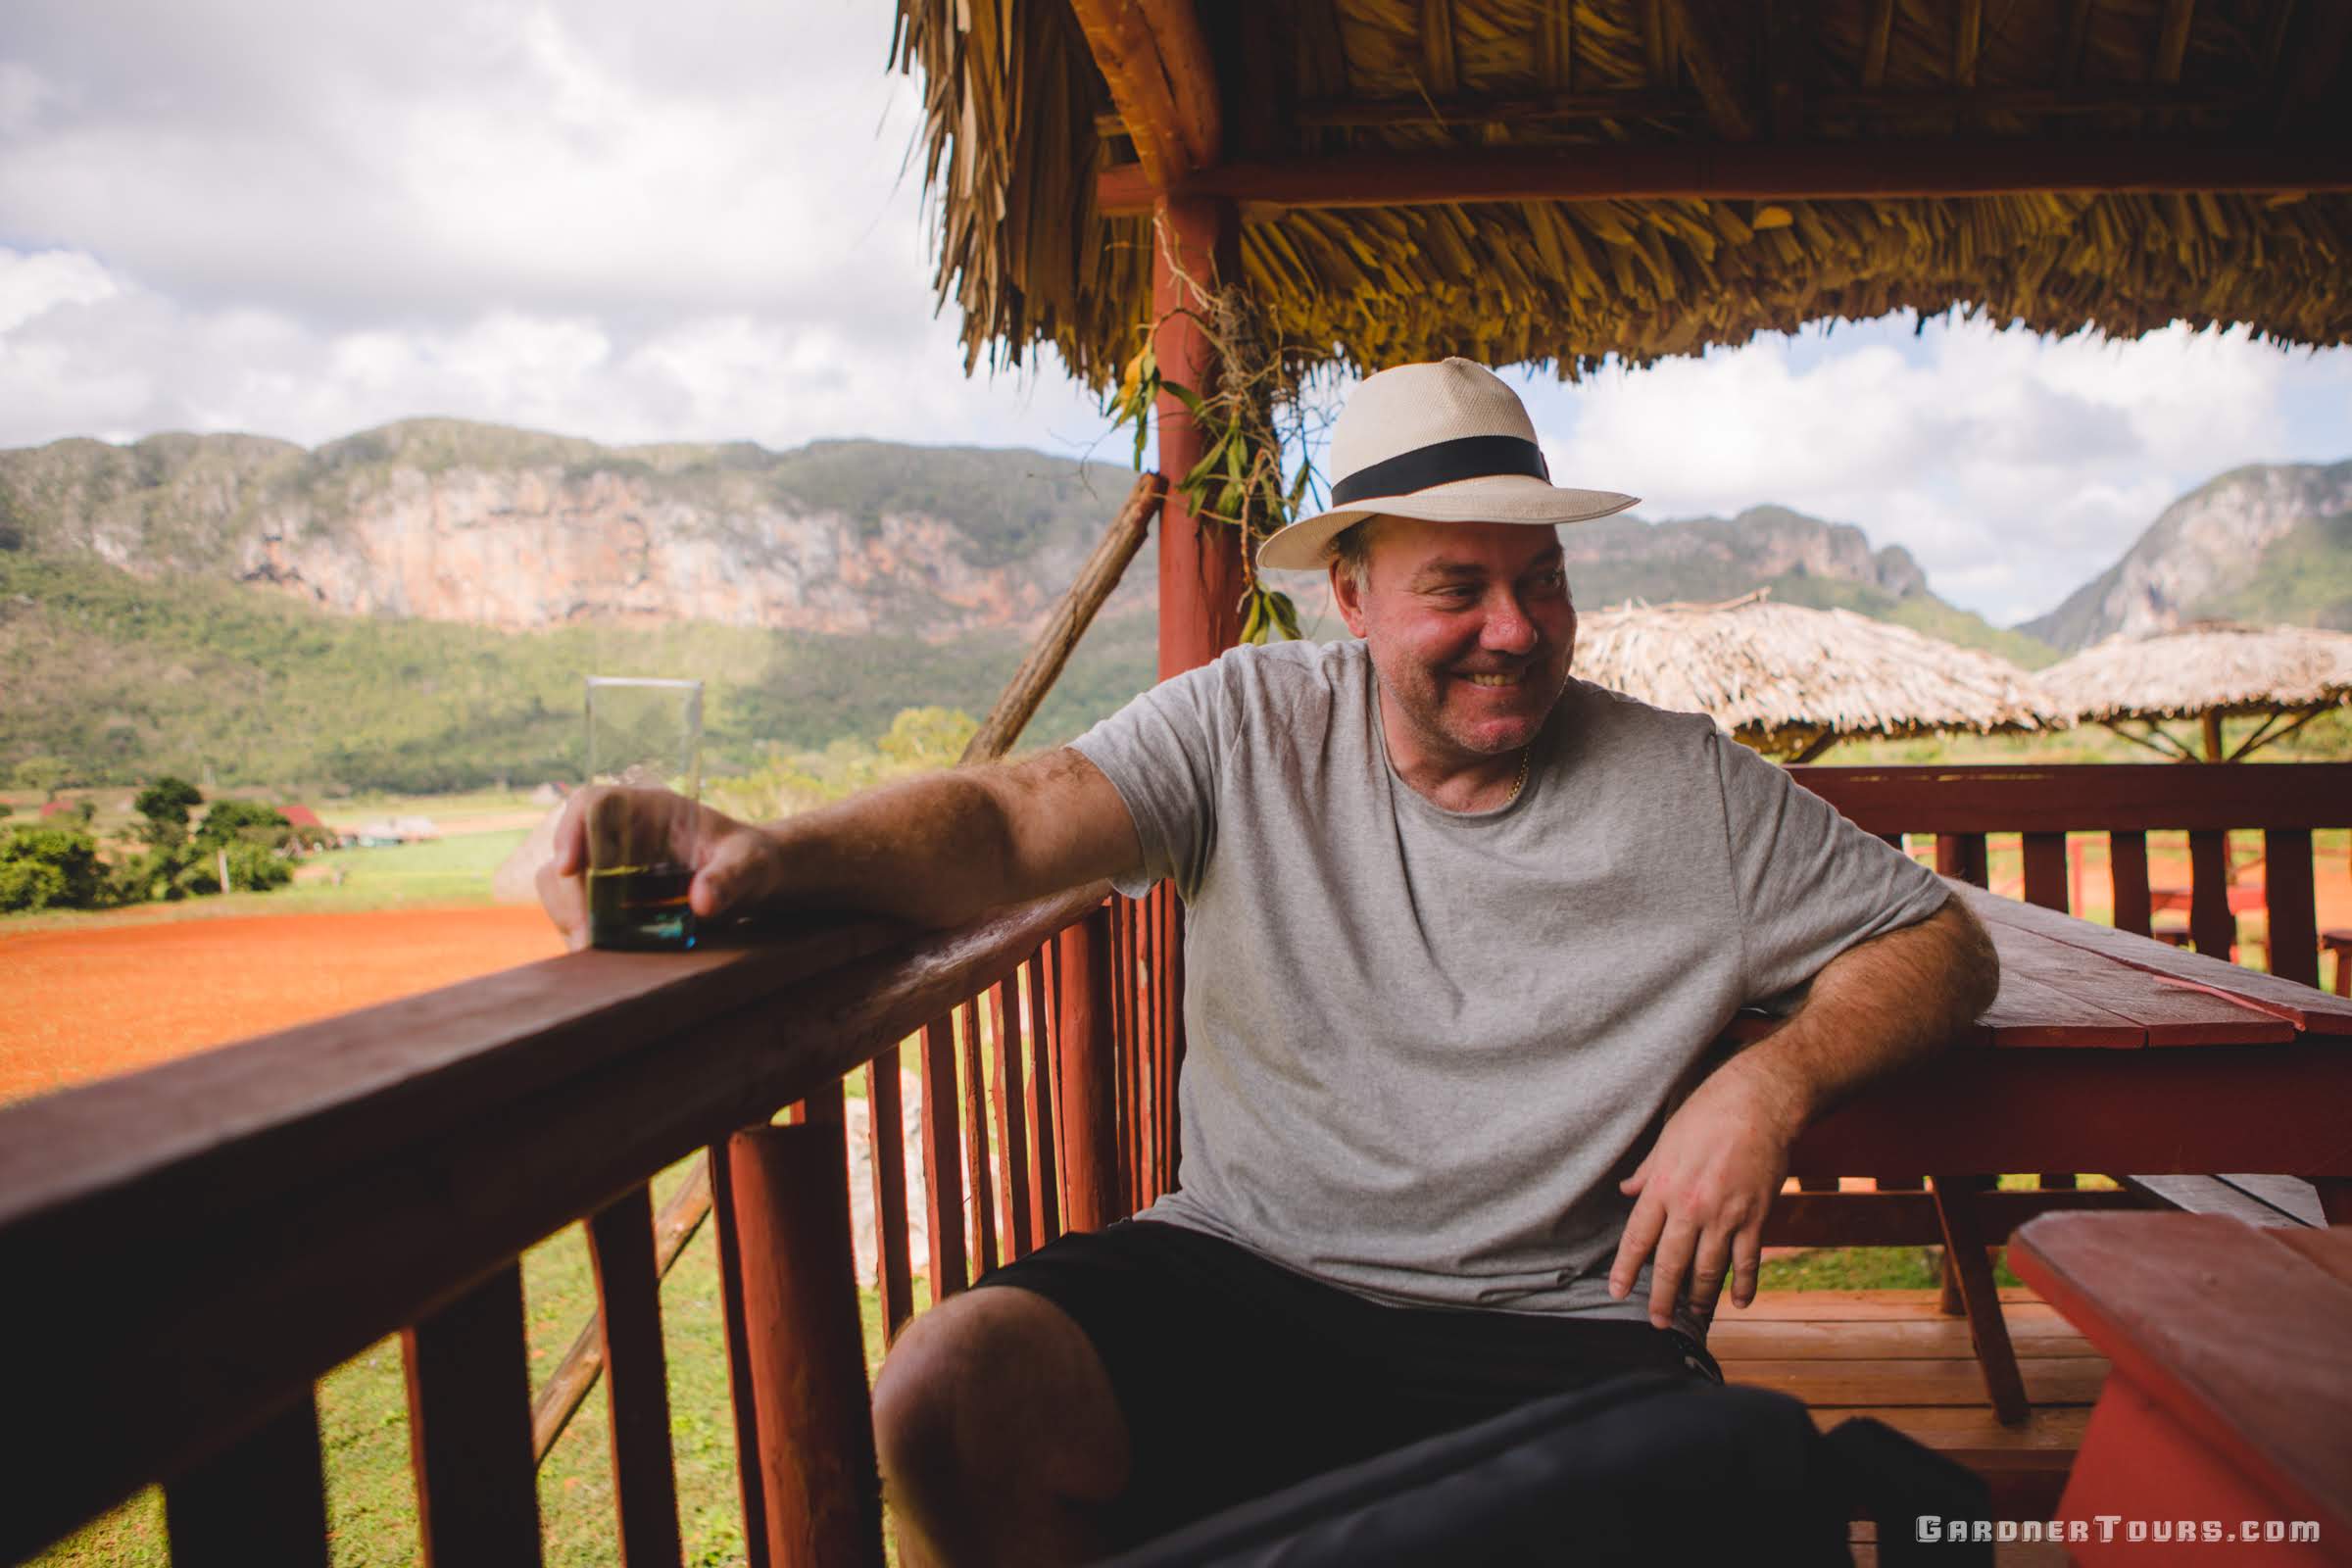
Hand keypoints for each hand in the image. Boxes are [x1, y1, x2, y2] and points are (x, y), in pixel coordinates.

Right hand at [535, 786, 785, 951]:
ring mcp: (606, 865)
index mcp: (648, 809)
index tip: (568, 867)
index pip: (592, 804)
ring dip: (571, 918)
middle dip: (572, 898)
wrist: (750, 880)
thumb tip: (702, 903)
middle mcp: (618, 834)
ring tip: (597, 951)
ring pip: (559, 886)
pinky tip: (606, 954)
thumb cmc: (749, 860)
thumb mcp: (750, 864)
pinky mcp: (604, 895)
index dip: (571, 830)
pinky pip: (574, 911)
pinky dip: (583, 933)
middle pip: (569, 855)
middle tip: (590, 940)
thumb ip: (731, 877)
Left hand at [1607, 1058, 1805, 1329]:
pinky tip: (1739, 1301)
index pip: (1638, 1239)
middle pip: (1672, 1264)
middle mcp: (1690, 1207)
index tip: (1619, 1292)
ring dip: (1700, 1296)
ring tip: (1693, 1314)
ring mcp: (1725, 1215)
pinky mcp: (1756, 1217)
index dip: (1627, 1270)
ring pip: (1709, 1269)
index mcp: (1663, 1187)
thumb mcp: (1666, 1141)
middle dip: (1662, 1297)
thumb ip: (1646, 1172)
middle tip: (1657, 1321)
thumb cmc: (1706, 1114)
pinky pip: (1748, 1260)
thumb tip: (1627, 1191)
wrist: (1757, 1103)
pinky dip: (1744, 1284)